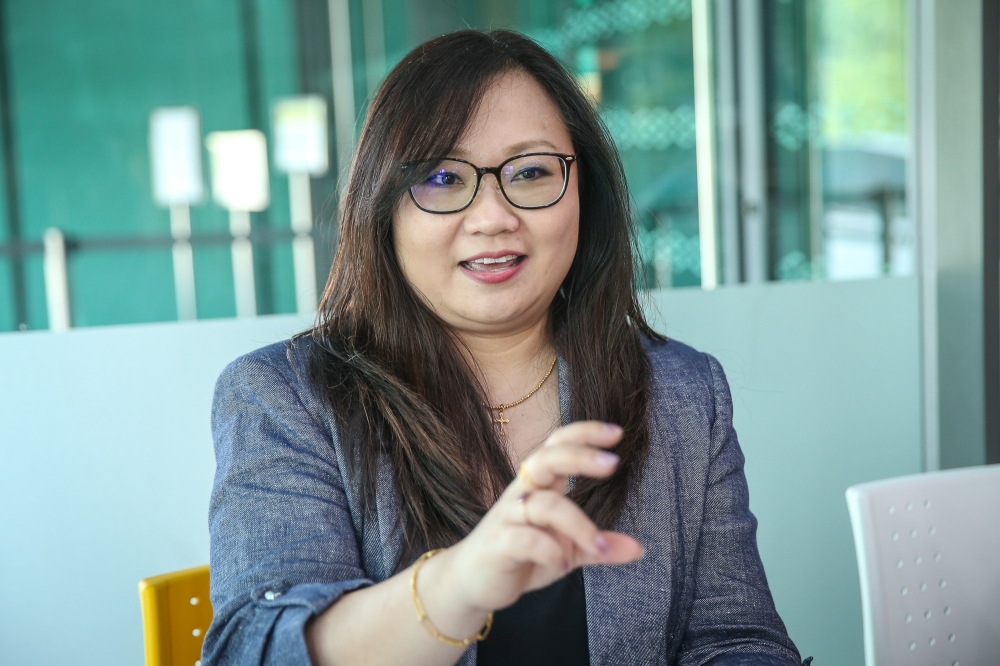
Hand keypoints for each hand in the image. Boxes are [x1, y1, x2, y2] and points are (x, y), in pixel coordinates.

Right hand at [433, 421, 644, 615]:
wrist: (473, 583)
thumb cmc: (522, 557)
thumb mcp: (567, 550)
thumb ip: (598, 546)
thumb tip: (639, 549)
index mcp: (539, 485)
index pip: (558, 445)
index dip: (584, 434)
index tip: (617, 433)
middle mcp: (522, 493)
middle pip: (546, 459)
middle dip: (580, 457)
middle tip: (613, 464)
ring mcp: (508, 518)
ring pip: (544, 505)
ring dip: (579, 525)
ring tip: (598, 548)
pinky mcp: (499, 544)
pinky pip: (526, 538)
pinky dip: (550, 550)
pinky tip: (563, 563)